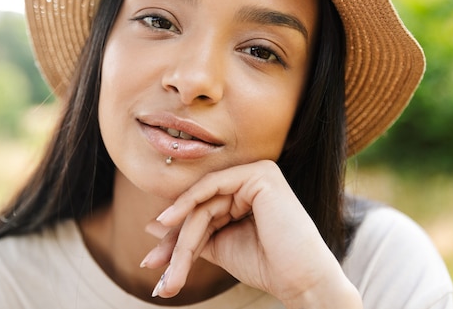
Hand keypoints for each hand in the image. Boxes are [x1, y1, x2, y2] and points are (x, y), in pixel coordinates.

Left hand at [140, 160, 361, 307]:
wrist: (300, 280)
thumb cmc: (266, 265)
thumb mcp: (220, 246)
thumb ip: (190, 233)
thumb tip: (153, 224)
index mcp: (246, 194)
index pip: (202, 211)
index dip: (176, 237)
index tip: (153, 262)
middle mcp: (252, 179)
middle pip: (200, 206)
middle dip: (174, 239)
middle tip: (152, 265)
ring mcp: (257, 173)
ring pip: (203, 202)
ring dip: (180, 236)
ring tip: (164, 265)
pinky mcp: (260, 174)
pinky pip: (212, 187)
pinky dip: (188, 204)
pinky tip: (168, 223)